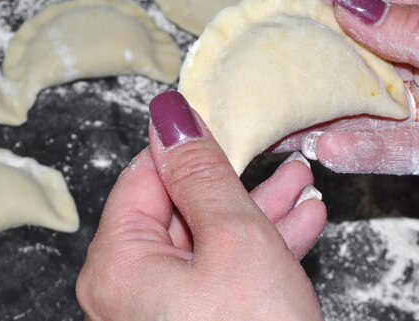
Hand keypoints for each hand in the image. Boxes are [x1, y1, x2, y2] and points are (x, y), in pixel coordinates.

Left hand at [76, 91, 325, 320]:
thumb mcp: (233, 238)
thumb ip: (202, 174)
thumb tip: (170, 118)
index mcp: (118, 264)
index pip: (144, 179)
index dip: (184, 146)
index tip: (215, 120)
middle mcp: (127, 292)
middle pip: (180, 213)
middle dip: (235, 182)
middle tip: (269, 154)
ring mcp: (161, 315)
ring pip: (210, 245)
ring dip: (258, 213)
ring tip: (300, 185)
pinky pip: (222, 278)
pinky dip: (260, 252)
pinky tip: (299, 226)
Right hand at [277, 0, 418, 195]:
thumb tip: (354, 6)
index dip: (327, 3)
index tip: (281, 16)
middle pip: (360, 53)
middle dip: (311, 63)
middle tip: (261, 74)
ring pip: (368, 106)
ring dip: (322, 116)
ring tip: (278, 122)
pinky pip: (397, 150)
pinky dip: (364, 153)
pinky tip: (330, 151)